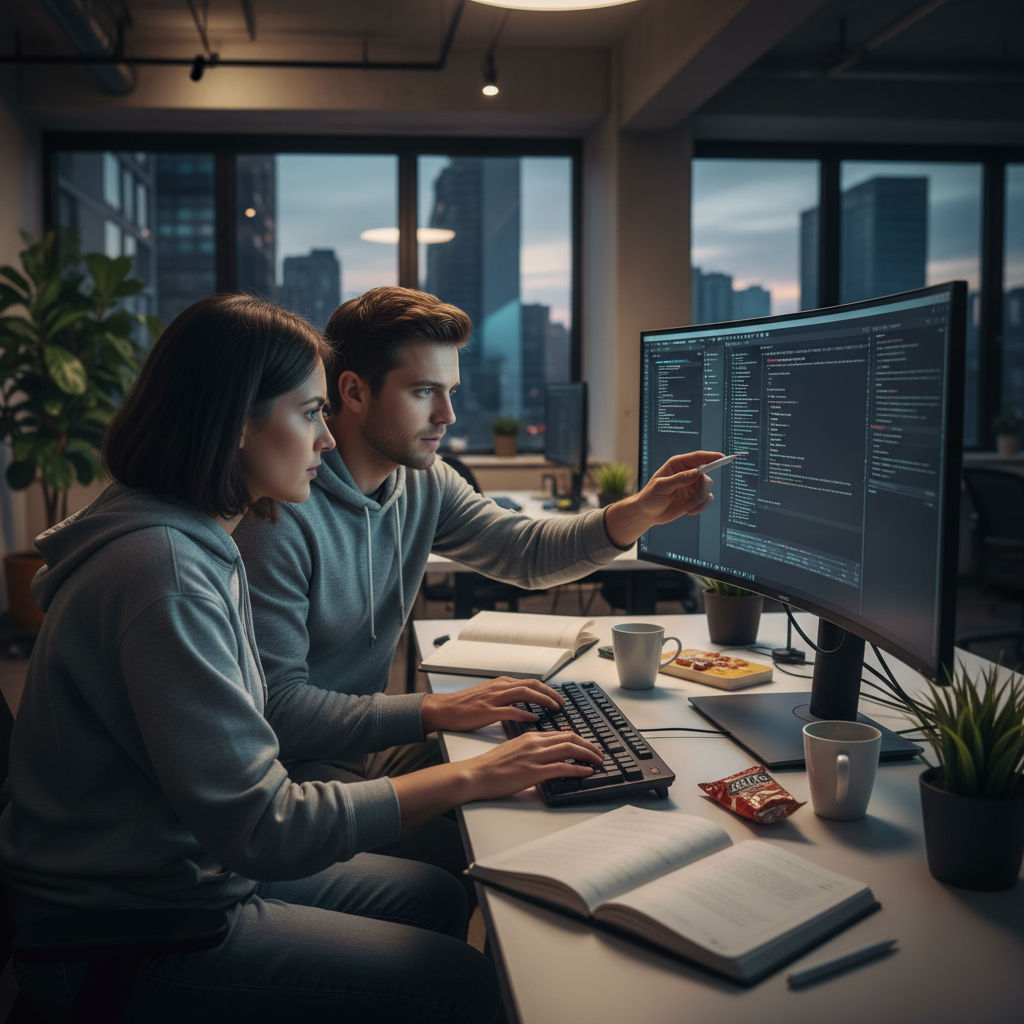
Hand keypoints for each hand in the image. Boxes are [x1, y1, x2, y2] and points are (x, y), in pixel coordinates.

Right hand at [421, 677, 564, 732]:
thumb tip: (524, 705)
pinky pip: (511, 711)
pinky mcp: (488, 711)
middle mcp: (500, 687)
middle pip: (532, 685)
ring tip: (554, 709)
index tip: (558, 698)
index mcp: (501, 683)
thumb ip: (506, 697)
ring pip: (525, 694)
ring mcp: (494, 698)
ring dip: (543, 700)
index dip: (547, 689)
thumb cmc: (464, 705)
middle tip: (562, 703)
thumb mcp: (489, 695)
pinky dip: (525, 714)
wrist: (444, 709)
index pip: (530, 682)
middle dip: (550, 693)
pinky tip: (534, 720)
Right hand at [461, 731, 604, 802]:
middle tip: (600, 753)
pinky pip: (561, 768)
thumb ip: (531, 747)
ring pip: (569, 749)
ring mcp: (534, 757)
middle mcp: (534, 742)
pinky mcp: (532, 772)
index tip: (589, 746)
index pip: (562, 733)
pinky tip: (586, 771)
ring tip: (599, 761)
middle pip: (570, 737)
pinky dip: (577, 769)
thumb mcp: (514, 749)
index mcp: (530, 736)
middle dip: (589, 745)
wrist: (475, 774)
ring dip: (588, 754)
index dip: (580, 739)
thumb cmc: (491, 765)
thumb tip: (549, 752)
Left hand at [603, 450, 721, 547]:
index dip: (711, 456)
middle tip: (694, 500)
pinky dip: (701, 506)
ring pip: (707, 488)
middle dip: (703, 489)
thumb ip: (679, 479)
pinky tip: (690, 511)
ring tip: (688, 507)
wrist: (647, 514)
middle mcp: (687, 473)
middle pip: (705, 475)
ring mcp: (691, 485)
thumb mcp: (661, 487)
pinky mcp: (694, 498)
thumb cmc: (650, 497)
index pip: (697, 457)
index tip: (722, 457)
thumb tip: (697, 472)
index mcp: (677, 465)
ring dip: (700, 500)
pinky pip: (706, 499)